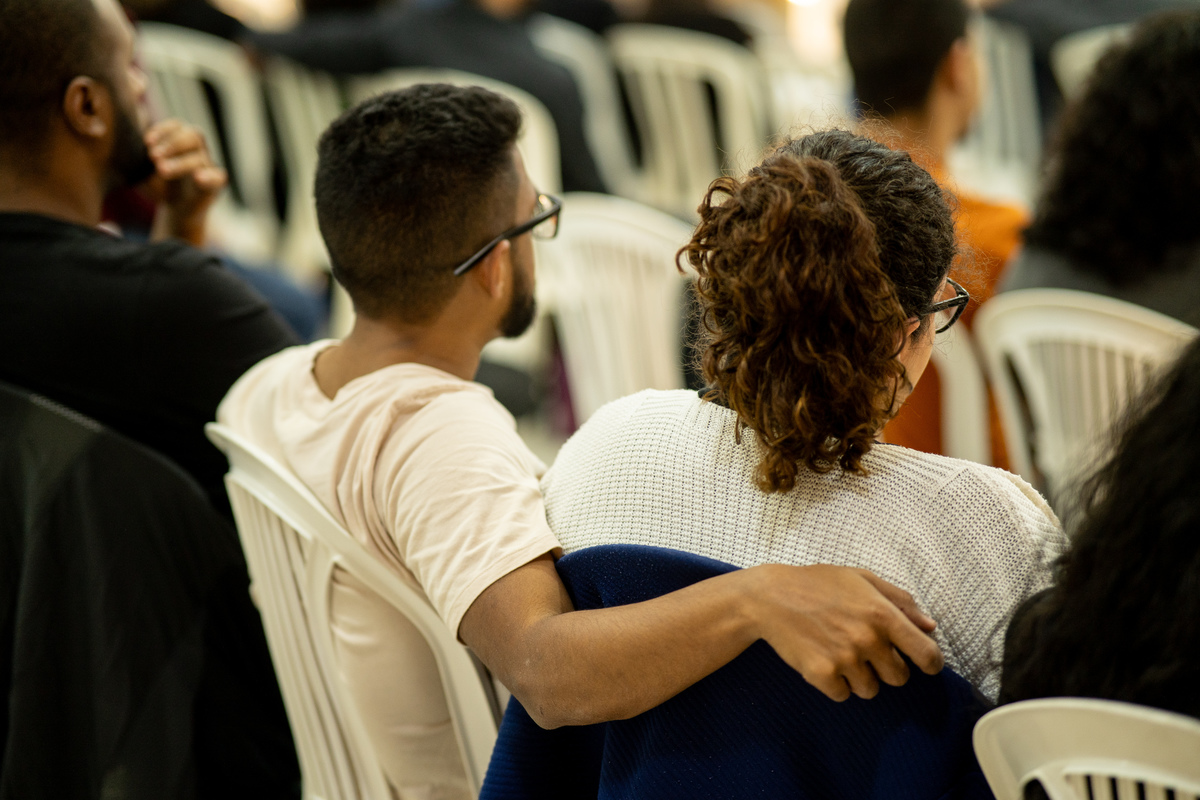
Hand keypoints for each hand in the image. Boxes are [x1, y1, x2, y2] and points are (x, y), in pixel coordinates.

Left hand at [143, 119, 226, 246]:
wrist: (176, 210)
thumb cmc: (158, 185)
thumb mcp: (142, 169)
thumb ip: (134, 154)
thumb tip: (116, 138)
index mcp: (181, 141)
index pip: (178, 125)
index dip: (163, 130)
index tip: (146, 142)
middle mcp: (197, 150)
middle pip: (193, 135)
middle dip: (172, 144)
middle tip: (153, 156)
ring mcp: (207, 167)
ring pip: (200, 156)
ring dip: (180, 162)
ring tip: (162, 170)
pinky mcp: (215, 185)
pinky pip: (218, 177)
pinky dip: (209, 176)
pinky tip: (197, 178)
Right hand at [745, 564, 942, 701]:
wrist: (770, 597)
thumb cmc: (817, 584)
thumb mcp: (861, 579)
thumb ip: (899, 600)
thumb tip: (930, 626)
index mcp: (882, 613)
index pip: (927, 654)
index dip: (931, 664)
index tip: (925, 665)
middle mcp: (868, 639)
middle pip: (899, 678)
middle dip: (887, 668)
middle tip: (865, 650)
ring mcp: (844, 659)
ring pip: (870, 690)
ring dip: (860, 677)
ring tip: (840, 653)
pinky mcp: (822, 675)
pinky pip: (843, 695)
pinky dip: (835, 684)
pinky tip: (823, 660)